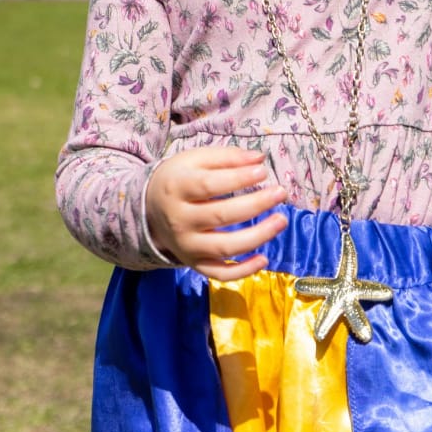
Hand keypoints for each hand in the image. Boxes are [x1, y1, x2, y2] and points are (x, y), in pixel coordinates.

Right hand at [145, 145, 288, 280]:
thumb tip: (259, 159)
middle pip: (221, 216)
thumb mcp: (195, 160)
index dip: (238, 179)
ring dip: (257, 236)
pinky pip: (219, 273)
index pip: (209, 185)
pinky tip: (264, 259)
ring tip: (281, 220)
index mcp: (176, 188)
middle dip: (255, 204)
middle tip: (280, 193)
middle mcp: (179, 220)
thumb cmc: (179, 179)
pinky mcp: (194, 263)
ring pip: (224, 247)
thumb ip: (226, 157)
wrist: (149, 209)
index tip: (263, 171)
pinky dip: (243, 271)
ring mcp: (186, 246)